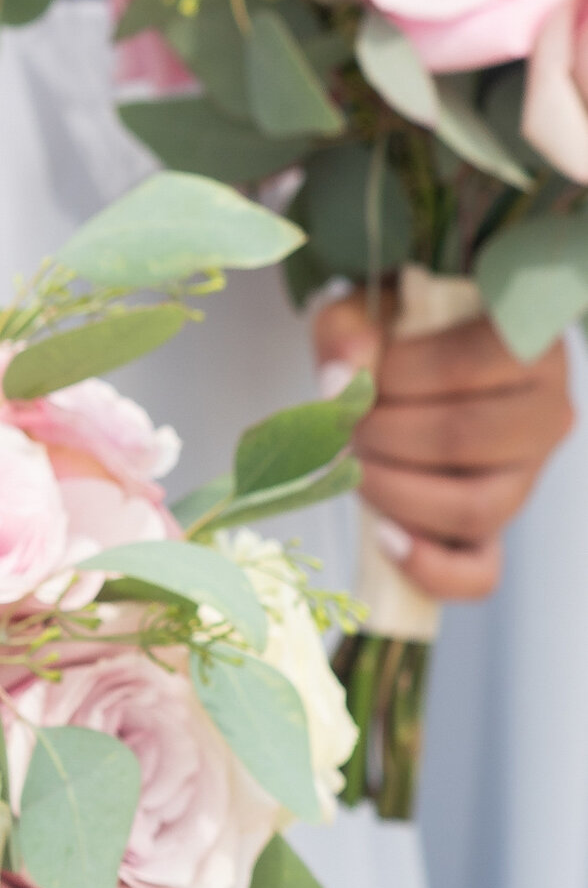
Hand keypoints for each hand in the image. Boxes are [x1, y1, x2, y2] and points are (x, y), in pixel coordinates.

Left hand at [314, 291, 573, 603]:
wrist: (406, 375)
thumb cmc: (395, 337)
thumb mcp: (364, 314)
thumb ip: (348, 333)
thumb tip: (340, 383)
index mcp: (530, 345)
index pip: (468, 366)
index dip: (396, 377)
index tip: (356, 378)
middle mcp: (548, 411)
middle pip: (465, 438)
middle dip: (382, 435)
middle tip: (346, 426)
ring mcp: (528, 476)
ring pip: (472, 507)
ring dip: (392, 491)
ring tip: (355, 465)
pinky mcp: (498, 527)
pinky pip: (479, 573)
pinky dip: (427, 566)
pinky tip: (384, 538)